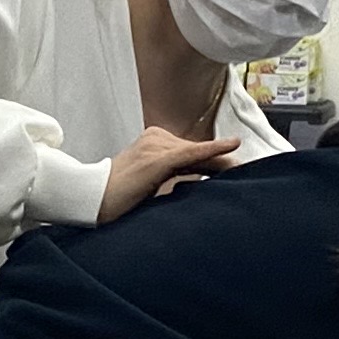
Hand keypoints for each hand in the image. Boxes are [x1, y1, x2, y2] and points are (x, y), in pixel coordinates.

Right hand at [99, 124, 238, 221]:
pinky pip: (191, 154)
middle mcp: (155, 139)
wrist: (91, 200)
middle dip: (222, 163)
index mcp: (153, 143)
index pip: (191, 153)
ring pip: (197, 154)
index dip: (215, 162)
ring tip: (244, 169)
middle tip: (248, 170)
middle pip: (197, 152)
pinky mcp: (156, 158)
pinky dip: (212, 150)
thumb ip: (170, 181)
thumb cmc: (115, 199)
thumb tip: (196, 187)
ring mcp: (155, 146)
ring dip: (222, 163)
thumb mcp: (148, 186)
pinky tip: (231, 146)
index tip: (235, 170)